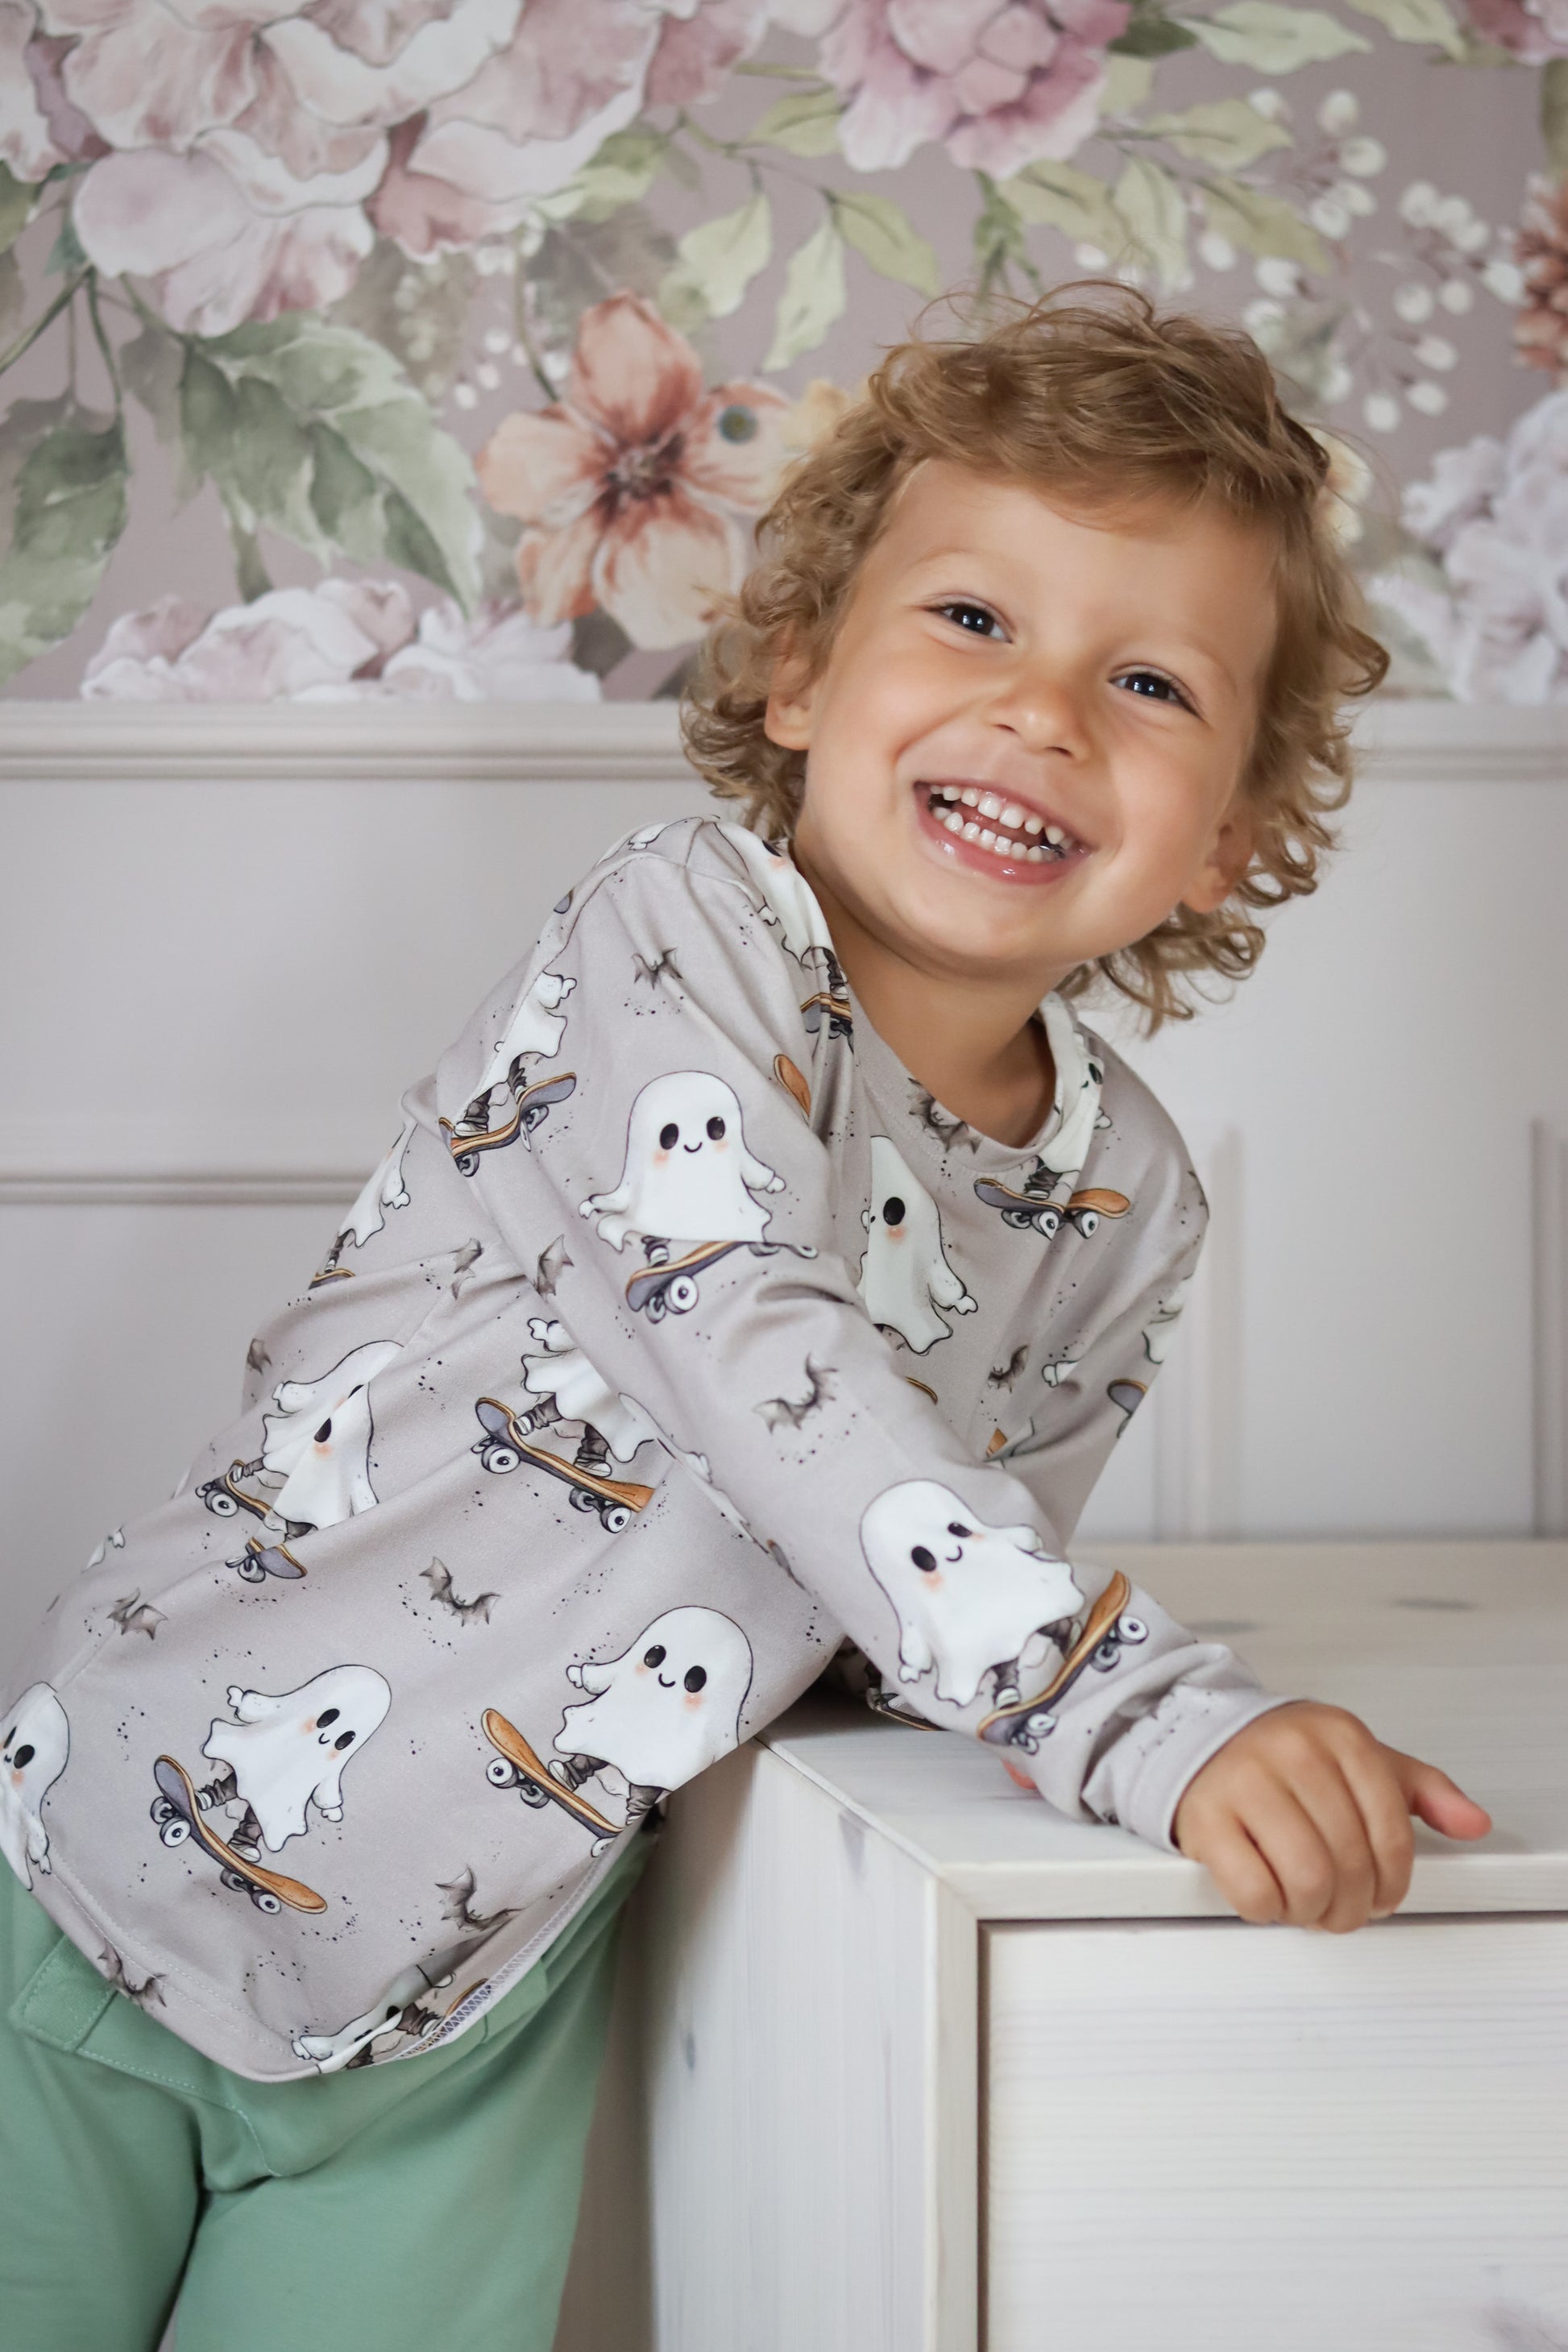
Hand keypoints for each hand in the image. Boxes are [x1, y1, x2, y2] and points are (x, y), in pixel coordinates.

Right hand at [1171, 1701, 1491, 1933]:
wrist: (1195, 1736)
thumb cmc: (1282, 1754)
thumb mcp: (1358, 1758)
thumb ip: (1421, 1790)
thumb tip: (1471, 1821)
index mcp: (1341, 1738)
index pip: (1392, 1834)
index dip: (1393, 1882)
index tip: (1382, 1895)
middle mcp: (1294, 1754)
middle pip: (1350, 1865)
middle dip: (1352, 1906)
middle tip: (1342, 1909)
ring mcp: (1246, 1783)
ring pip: (1306, 1881)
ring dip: (1312, 1911)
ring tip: (1307, 1904)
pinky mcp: (1205, 1818)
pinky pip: (1253, 1890)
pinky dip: (1268, 1909)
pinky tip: (1269, 1894)